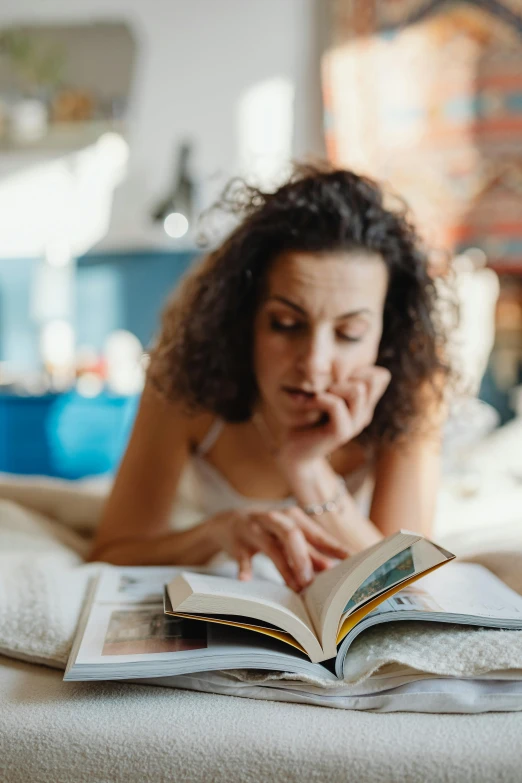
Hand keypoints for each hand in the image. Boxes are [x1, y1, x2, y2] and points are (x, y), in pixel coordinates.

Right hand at [207, 505, 349, 591]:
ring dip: (284, 567)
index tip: (351, 560)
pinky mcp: (237, 541)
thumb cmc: (268, 532)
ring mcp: (255, 528)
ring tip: (295, 586)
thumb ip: (311, 552)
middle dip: (304, 558)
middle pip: (293, 534)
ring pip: (271, 546)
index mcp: (293, 517)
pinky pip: (242, 556)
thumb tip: (333, 568)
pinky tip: (246, 579)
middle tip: (313, 580)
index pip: (317, 534)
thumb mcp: (290, 539)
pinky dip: (245, 567)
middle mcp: (275, 519)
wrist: (229, 522)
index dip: (334, 547)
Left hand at [277, 366, 390, 471]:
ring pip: (357, 390)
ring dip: (334, 386)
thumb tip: (344, 362)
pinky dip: (319, 398)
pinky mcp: (341, 433)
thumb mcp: (324, 394)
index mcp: (364, 404)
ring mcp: (355, 424)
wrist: (295, 450)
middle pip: (371, 379)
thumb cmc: (306, 419)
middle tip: (323, 386)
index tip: (335, 377)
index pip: (380, 376)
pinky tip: (307, 402)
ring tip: (317, 394)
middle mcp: (364, 414)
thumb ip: (338, 381)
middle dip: (346, 375)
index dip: (360, 369)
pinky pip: (336, 404)